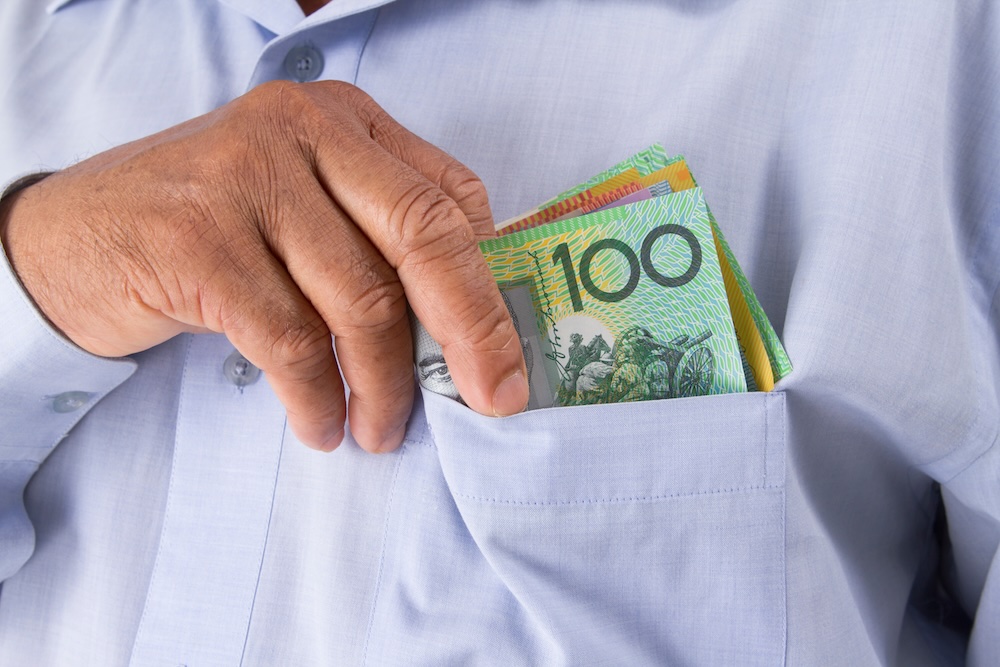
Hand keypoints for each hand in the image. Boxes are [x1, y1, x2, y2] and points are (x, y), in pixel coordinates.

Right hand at [0, 81, 528, 451]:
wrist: (73, 237)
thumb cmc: (210, 231)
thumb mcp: (304, 212)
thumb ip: (376, 242)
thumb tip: (470, 327)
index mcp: (344, 121)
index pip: (450, 199)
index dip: (492, 282)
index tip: (506, 353)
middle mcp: (301, 132)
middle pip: (423, 236)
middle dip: (472, 330)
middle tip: (492, 400)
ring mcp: (245, 179)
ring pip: (359, 301)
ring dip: (384, 385)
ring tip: (378, 429)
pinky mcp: (197, 241)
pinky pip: (289, 341)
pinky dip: (316, 397)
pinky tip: (320, 424)